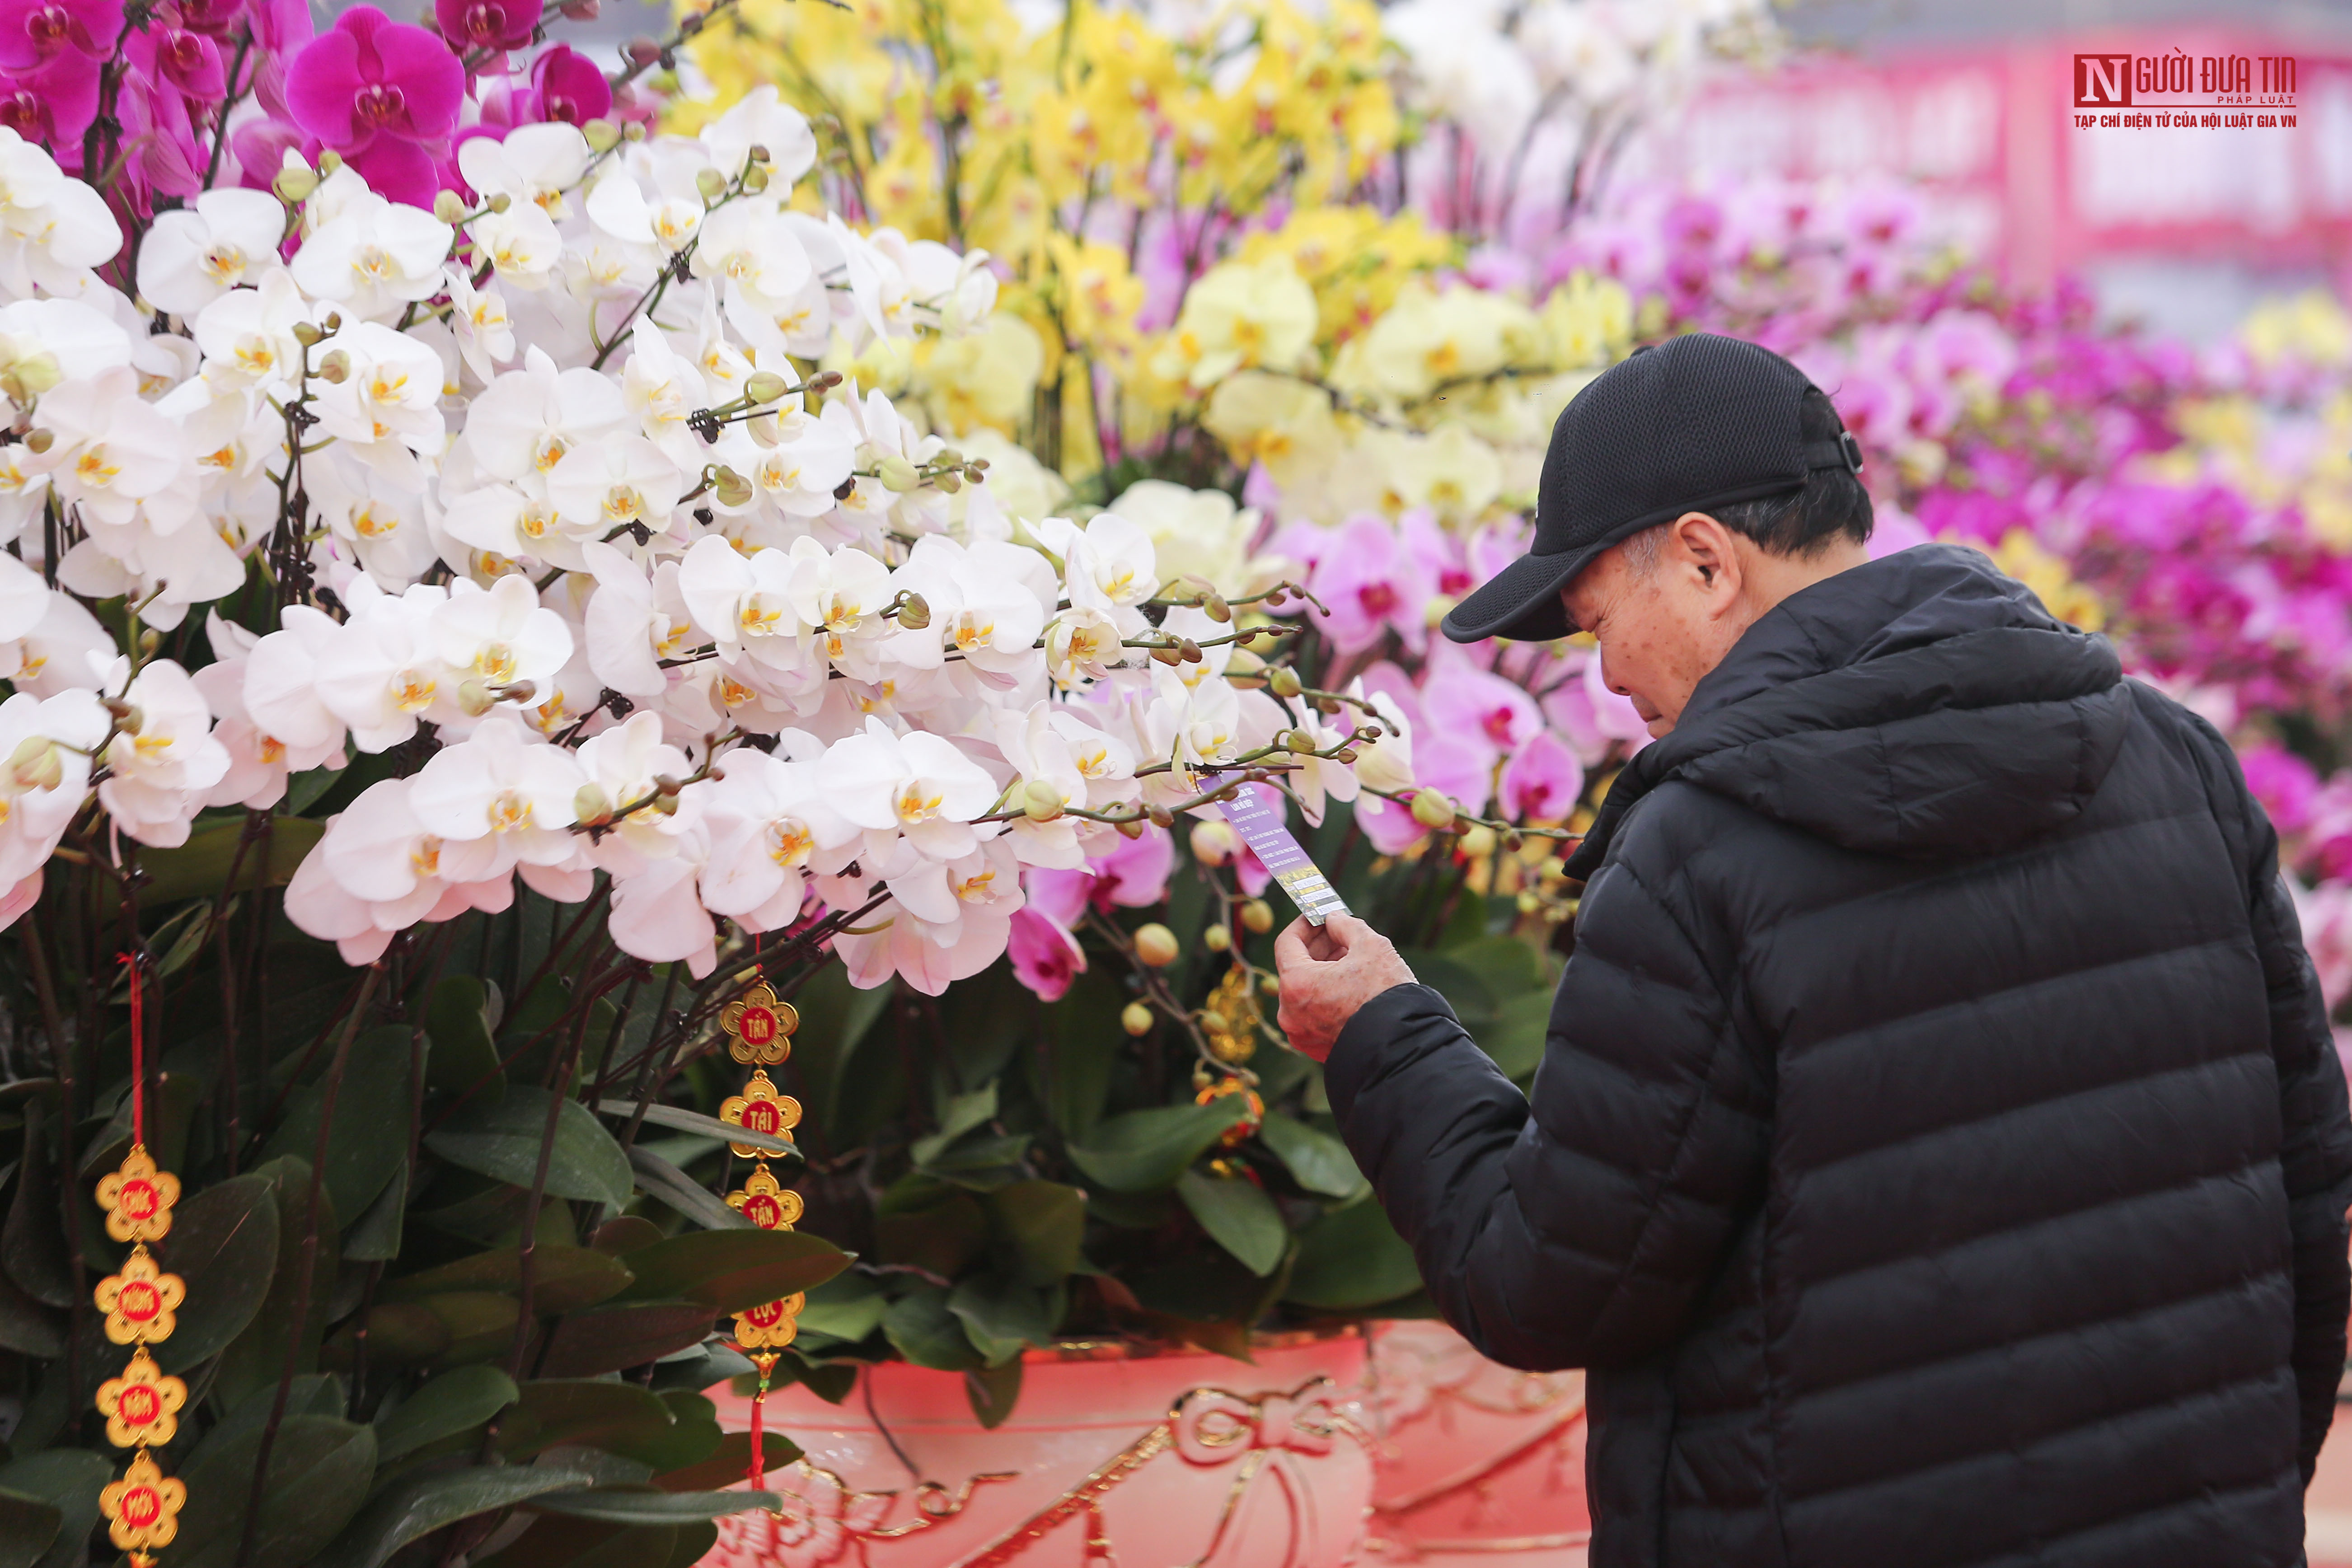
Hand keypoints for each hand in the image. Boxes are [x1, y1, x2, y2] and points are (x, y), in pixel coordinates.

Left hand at [1273, 913, 1415, 1062]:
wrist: (1405, 1045)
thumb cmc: (1386, 994)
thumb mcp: (1370, 945)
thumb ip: (1345, 926)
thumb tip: (1334, 921)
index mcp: (1296, 985)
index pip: (1287, 943)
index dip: (1304, 924)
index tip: (1318, 915)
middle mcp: (1290, 1013)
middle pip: (1295, 967)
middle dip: (1317, 947)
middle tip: (1338, 932)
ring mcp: (1302, 1034)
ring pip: (1306, 991)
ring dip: (1323, 970)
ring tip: (1350, 957)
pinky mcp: (1316, 1048)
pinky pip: (1314, 1013)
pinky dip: (1326, 995)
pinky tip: (1349, 984)